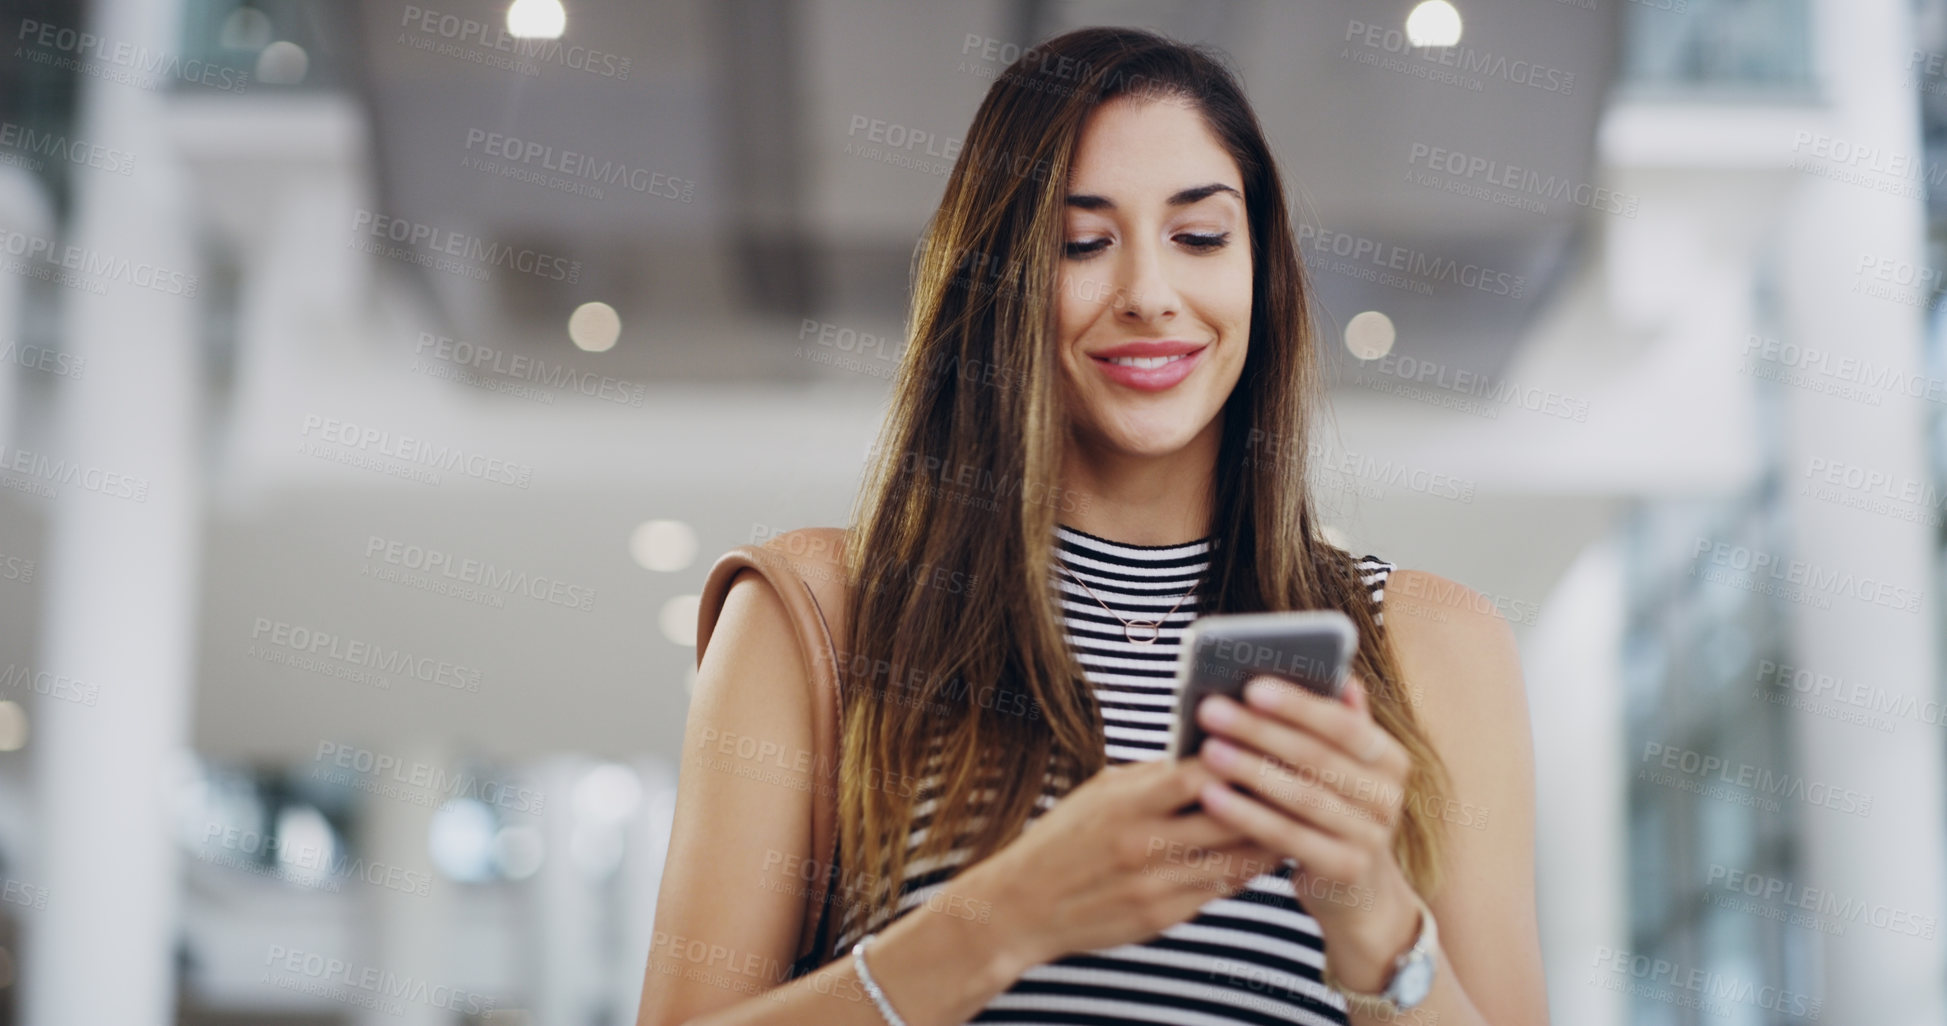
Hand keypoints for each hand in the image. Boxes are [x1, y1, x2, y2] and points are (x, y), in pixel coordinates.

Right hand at [953, 757, 1282, 970]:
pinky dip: (1249, 869)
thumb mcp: (1101, 791)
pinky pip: (1223, 890)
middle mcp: (1144, 845)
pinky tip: (1266, 850)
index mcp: (1128, 804)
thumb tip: (1214, 749)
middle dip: (1271, 797)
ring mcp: (1156, 885)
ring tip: (1299, 815)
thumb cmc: (1066, 836)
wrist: (1021, 906)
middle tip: (1307, 778)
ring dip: (1272, 836)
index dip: (1242, 758)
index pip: (1200, 774)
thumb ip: (1155, 775)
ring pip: (1237, 859)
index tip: (1274, 741)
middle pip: (1231, 819)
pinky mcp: (1163, 918)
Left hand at [1192, 672, 1423, 992]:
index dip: (1298, 705)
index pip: (1343, 724)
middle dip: (1260, 731)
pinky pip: (1289, 838)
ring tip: (1207, 750)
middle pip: (1317, 757)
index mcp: (1389, 758)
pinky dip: (1248, 815)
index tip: (1251, 685)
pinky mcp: (1346, 870)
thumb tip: (1335, 673)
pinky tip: (1211, 798)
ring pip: (1302, 796)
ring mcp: (1372, 837)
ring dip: (1250, 770)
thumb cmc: (1333, 812)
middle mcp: (1388, 796)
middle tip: (1211, 710)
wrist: (1358, 895)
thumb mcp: (1340, 769)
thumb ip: (1333, 723)